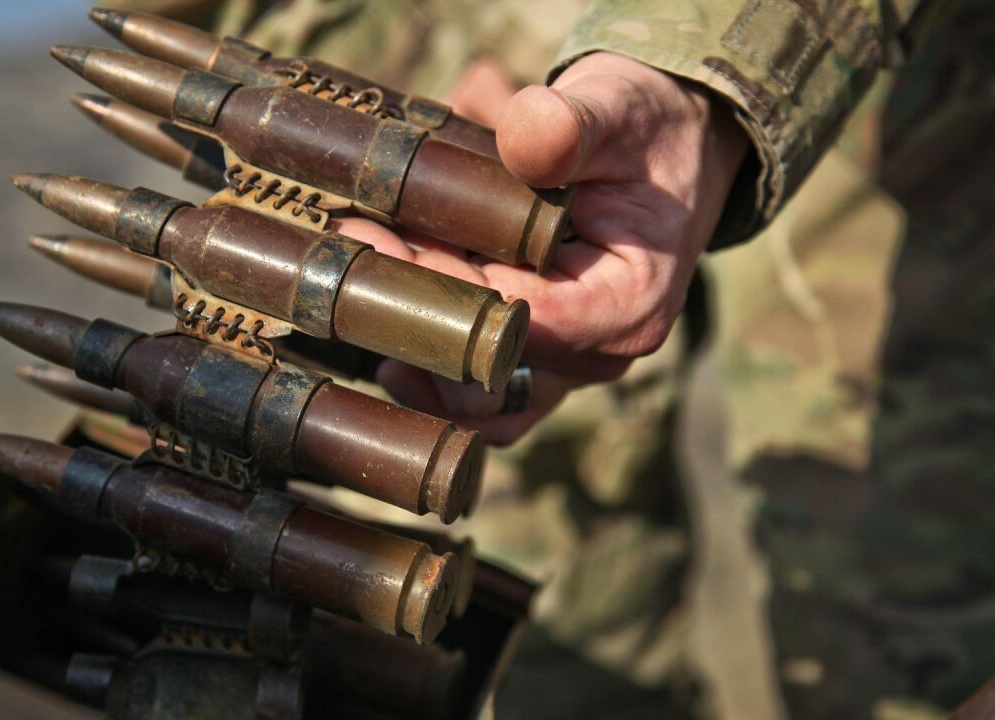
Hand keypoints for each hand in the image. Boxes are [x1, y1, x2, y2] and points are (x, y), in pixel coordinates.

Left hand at [339, 53, 747, 444]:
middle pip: (489, 365)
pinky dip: (426, 369)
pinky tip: (378, 331)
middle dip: (413, 311)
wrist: (662, 153)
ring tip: (356, 286)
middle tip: (351, 245)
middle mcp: (600, 355)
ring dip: (411, 348)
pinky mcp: (535, 367)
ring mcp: (564, 370)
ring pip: (474, 402)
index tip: (381, 239)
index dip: (447, 289)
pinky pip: (474, 399)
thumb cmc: (640, 132)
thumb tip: (522, 135)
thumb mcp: (615, 110)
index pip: (524, 321)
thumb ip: (572, 125)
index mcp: (630, 304)